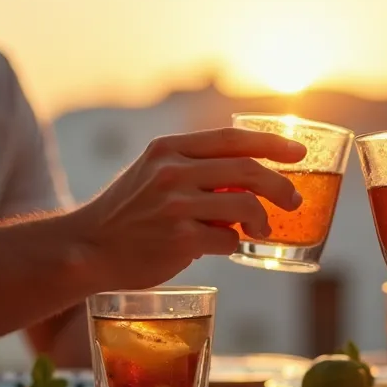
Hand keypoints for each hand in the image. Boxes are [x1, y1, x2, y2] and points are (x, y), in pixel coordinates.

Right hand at [67, 127, 305, 290]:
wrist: (87, 248)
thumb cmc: (127, 215)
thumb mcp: (152, 174)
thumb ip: (194, 169)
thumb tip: (248, 177)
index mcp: (168, 149)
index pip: (232, 138)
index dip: (271, 143)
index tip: (298, 152)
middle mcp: (172, 171)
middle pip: (248, 169)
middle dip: (280, 186)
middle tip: (294, 201)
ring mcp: (175, 205)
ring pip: (245, 204)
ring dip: (263, 220)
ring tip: (262, 230)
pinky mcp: (179, 239)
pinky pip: (228, 240)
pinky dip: (233, 245)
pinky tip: (223, 246)